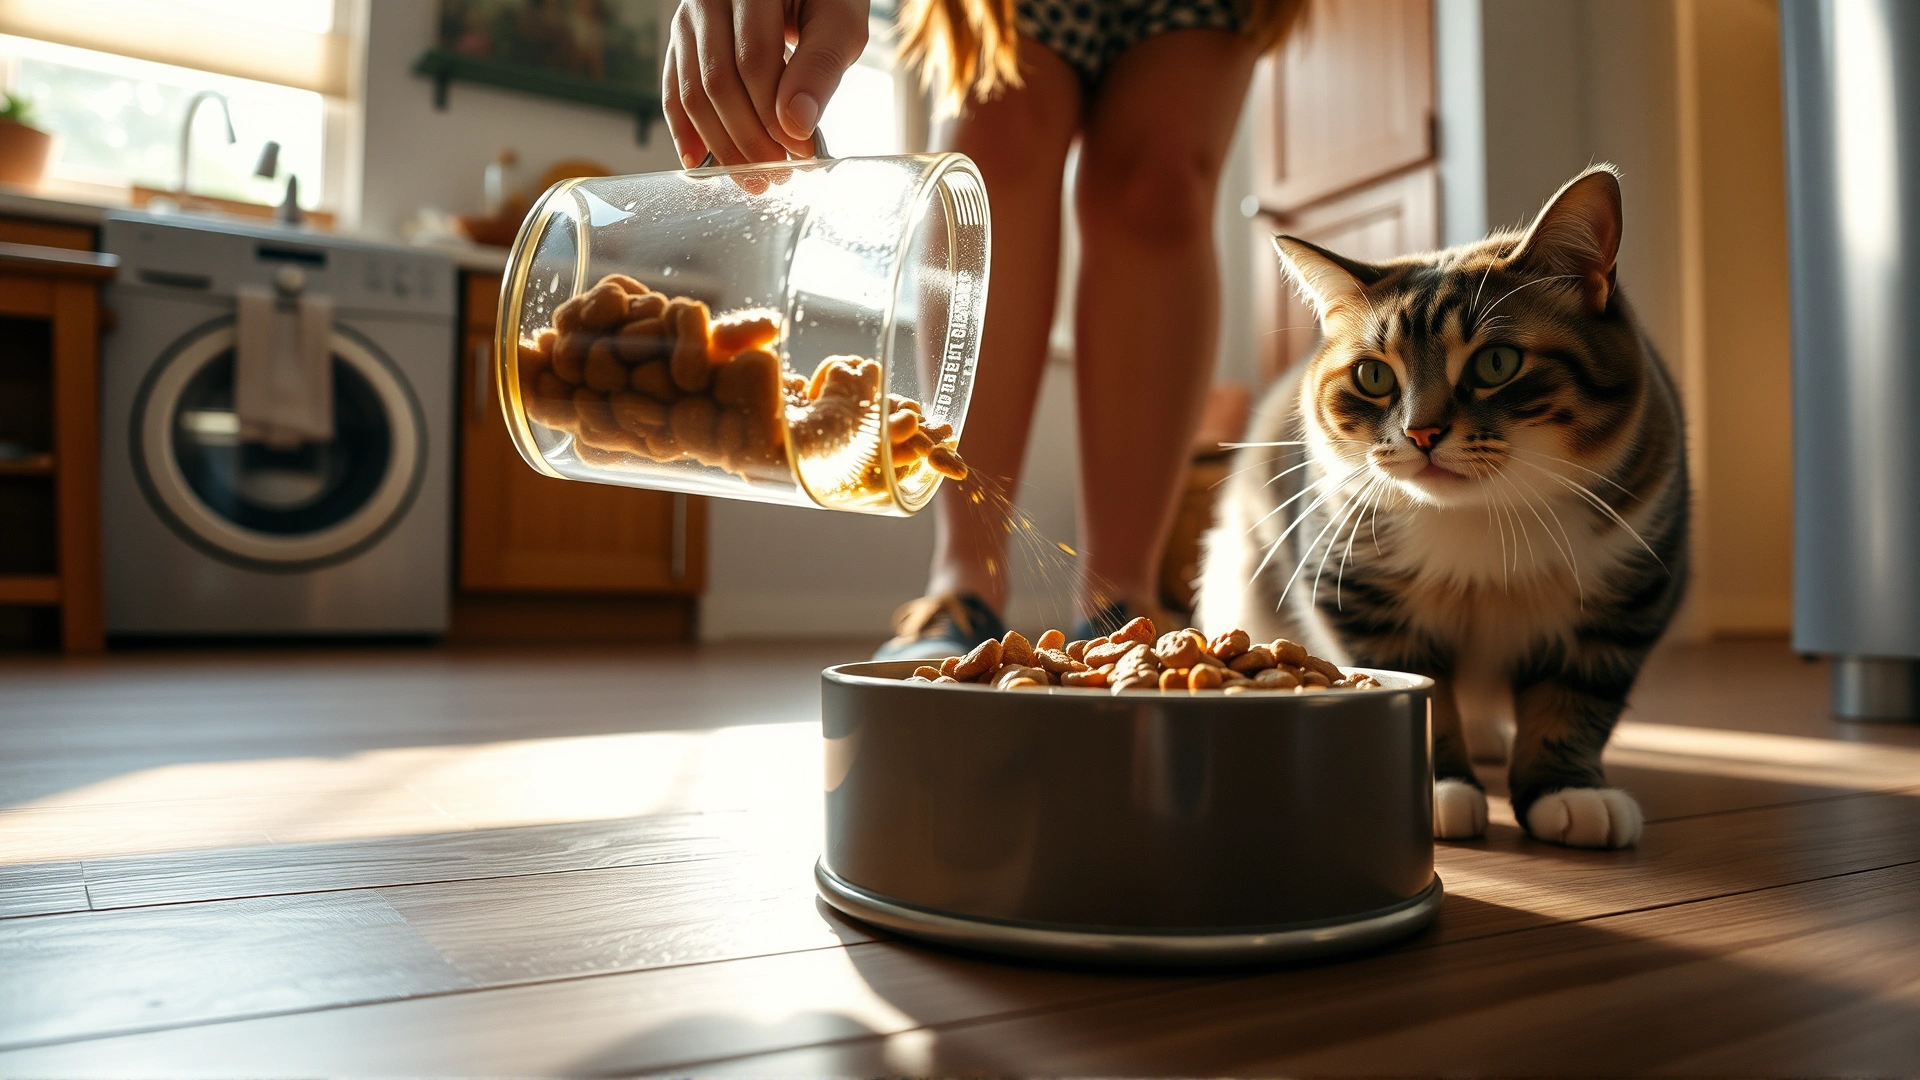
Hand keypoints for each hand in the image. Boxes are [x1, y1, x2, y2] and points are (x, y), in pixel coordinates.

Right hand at [662, 0, 869, 167]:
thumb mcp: (838, 22)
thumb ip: (820, 66)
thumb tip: (797, 124)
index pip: (753, 60)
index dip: (774, 114)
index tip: (801, 152)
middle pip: (718, 82)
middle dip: (748, 139)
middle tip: (777, 174)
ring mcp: (688, 19)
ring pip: (693, 93)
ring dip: (721, 145)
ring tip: (753, 177)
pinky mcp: (681, 40)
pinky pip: (674, 91)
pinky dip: (686, 131)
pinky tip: (702, 162)